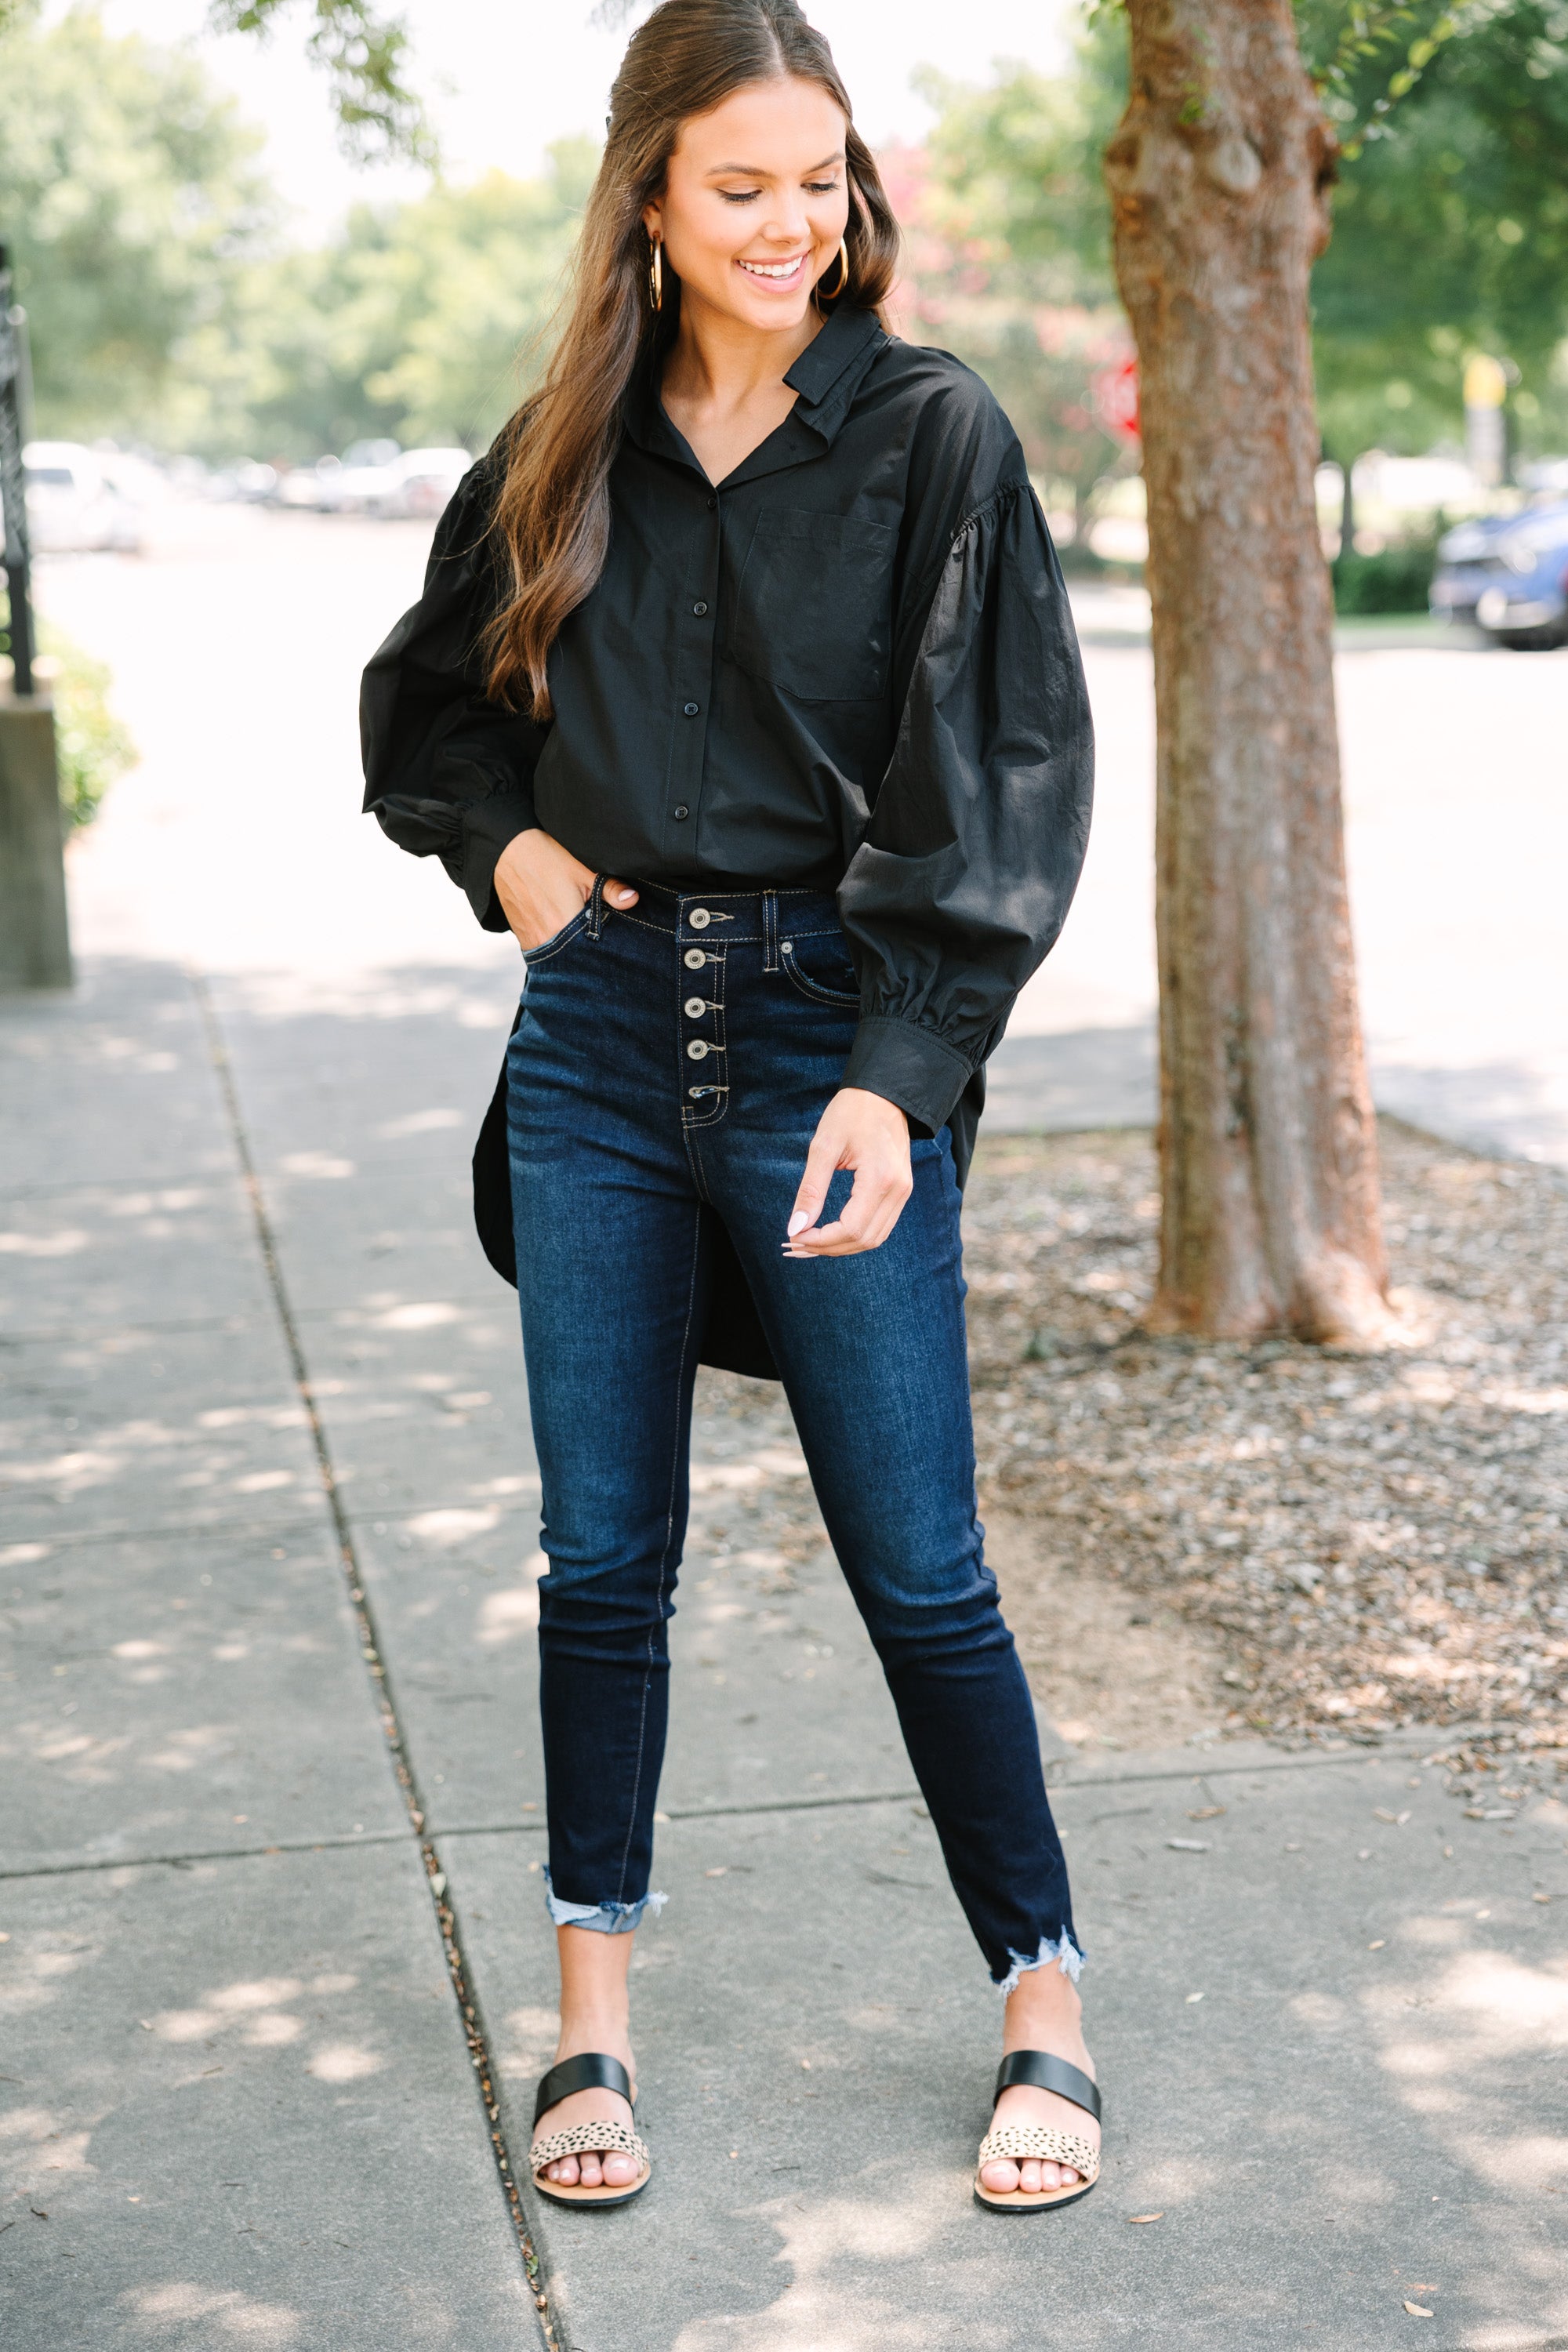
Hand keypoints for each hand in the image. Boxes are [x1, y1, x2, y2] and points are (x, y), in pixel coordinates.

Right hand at [493, 828, 636, 951]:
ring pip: (559, 956)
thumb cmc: (546, 857)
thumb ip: (609, 889)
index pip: (594, 950)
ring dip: (572, 950)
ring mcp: (531, 941)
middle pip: (576, 956)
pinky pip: (544, 951)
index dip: (606, 948)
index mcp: (564, 925)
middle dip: (589, 951)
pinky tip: (564, 934)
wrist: (506, 851)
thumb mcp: (582, 869)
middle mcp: (546, 939)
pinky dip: (557, 946)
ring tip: (581, 937)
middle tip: (600, 942)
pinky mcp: (522, 938)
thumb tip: (633, 900)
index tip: (614, 945)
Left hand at [784, 1088, 912, 1258]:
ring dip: (841, 1247)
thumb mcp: (823, 1146)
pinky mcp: (901, 1191)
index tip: (794, 1236)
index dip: (821, 1241)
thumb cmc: (851, 1113)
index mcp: (880, 1178)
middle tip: (795, 1243)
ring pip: (874, 1239)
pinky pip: (879, 1226)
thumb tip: (795, 1228)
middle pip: (863, 1240)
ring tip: (809, 1242)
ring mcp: (903, 1192)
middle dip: (827, 1248)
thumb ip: (811, 1190)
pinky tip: (830, 1233)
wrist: (884, 1094)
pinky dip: (854, 1236)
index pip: (851, 1228)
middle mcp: (897, 1190)